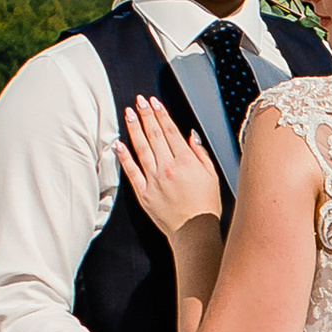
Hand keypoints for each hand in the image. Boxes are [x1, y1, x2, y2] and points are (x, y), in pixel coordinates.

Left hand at [115, 97, 223, 239]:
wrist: (194, 231)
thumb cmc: (205, 205)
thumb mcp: (211, 175)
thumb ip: (200, 153)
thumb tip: (190, 135)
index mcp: (185, 161)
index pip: (170, 131)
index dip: (161, 114)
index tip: (154, 102)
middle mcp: (168, 167)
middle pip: (154, 135)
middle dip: (146, 115)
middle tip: (138, 101)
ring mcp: (154, 180)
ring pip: (141, 149)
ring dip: (134, 129)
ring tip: (129, 114)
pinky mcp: (144, 193)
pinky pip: (131, 171)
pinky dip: (124, 157)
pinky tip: (119, 144)